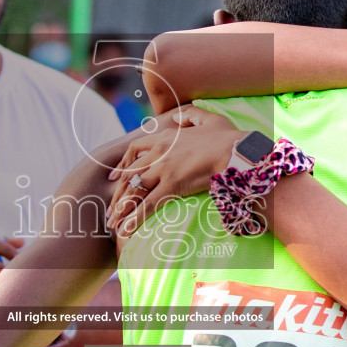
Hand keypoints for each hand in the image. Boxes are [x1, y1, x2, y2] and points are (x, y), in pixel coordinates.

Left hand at [108, 108, 242, 241]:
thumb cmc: (228, 137)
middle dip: (117, 191)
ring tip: (112, 223)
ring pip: (134, 189)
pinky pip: (148, 204)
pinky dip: (135, 218)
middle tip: (109, 206)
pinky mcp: (172, 185)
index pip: (134, 148)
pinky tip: (126, 230)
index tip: (115, 176)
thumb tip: (177, 117)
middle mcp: (159, 152)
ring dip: (122, 208)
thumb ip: (191, 116)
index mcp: (166, 136)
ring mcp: (164, 169)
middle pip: (130, 173)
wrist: (236, 151)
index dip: (123, 164)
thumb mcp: (209, 119)